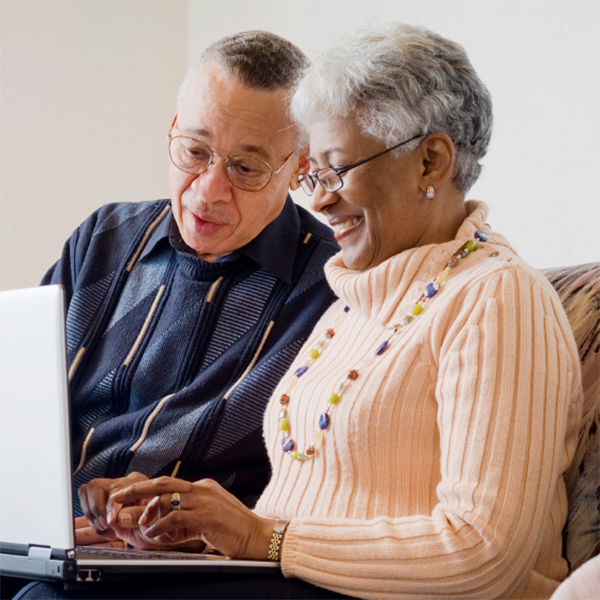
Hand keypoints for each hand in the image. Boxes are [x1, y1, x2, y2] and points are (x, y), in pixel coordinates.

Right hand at [78, 472, 165, 549]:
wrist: (163, 528)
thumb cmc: (163, 521)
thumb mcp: (159, 519)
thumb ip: (142, 515)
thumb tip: (121, 517)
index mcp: (139, 482)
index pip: (116, 489)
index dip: (111, 507)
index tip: (111, 522)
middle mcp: (123, 483)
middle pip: (96, 486)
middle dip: (98, 509)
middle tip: (107, 526)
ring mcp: (112, 491)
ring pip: (88, 491)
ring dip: (92, 513)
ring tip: (105, 529)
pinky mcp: (103, 502)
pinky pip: (85, 501)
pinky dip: (88, 517)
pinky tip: (102, 529)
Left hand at [111, 476, 277, 558]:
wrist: (259, 537)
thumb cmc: (234, 531)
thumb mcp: (208, 518)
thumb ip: (188, 517)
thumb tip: (165, 523)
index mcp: (203, 487)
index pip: (170, 484)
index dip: (148, 491)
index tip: (131, 497)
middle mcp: (203, 488)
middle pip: (164, 483)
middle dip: (138, 489)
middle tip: (118, 496)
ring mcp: (205, 499)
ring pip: (167, 498)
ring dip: (146, 511)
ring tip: (132, 521)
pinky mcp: (206, 515)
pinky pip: (175, 517)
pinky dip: (160, 525)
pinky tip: (151, 534)